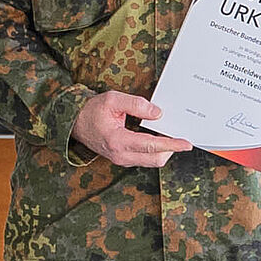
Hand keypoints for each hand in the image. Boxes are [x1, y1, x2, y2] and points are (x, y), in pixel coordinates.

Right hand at [71, 91, 191, 167]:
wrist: (74, 122)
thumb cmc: (91, 111)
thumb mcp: (112, 100)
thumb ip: (136, 104)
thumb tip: (157, 113)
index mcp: (118, 141)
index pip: (152, 146)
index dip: (172, 144)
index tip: (186, 143)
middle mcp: (120, 155)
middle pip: (156, 159)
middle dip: (170, 149)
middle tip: (178, 135)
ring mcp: (121, 159)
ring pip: (152, 161)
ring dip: (163, 150)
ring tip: (167, 135)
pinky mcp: (122, 159)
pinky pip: (144, 159)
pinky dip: (154, 151)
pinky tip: (155, 139)